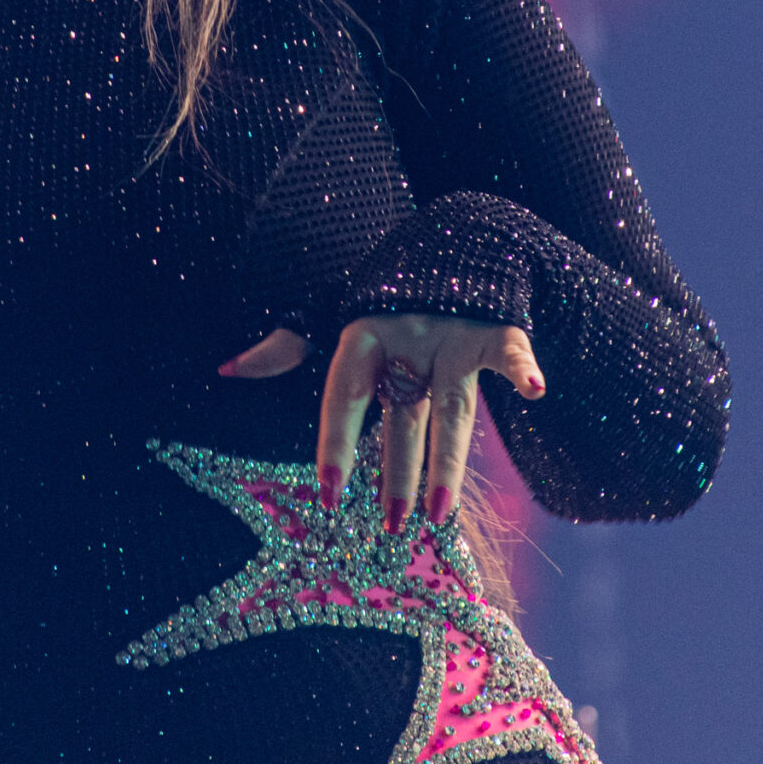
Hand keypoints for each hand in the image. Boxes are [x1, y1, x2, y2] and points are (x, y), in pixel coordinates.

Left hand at [221, 315, 546, 528]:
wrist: (458, 233)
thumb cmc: (389, 286)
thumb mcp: (336, 311)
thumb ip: (288, 344)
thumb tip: (227, 368)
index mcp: (364, 335)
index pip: (345, 397)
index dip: (335, 444)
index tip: (327, 496)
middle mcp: (407, 340)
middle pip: (401, 418)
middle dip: (396, 474)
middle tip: (392, 530)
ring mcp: (453, 337)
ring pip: (451, 409)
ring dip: (446, 461)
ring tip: (439, 514)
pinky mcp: (495, 328)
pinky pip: (510, 351)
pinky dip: (523, 367)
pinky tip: (535, 390)